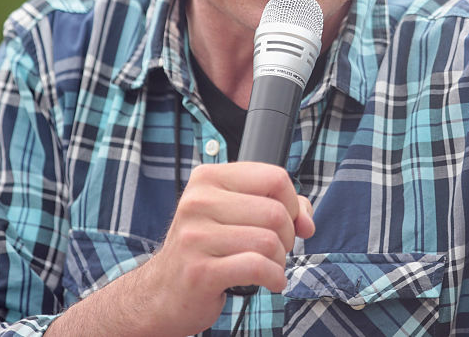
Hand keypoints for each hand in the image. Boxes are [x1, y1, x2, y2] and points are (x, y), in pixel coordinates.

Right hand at [127, 162, 314, 335]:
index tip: (289, 222)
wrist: (162, 292)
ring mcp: (195, 237)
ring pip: (269, 241)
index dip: (292, 203)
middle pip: (276, 212)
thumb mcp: (234, 214)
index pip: (275, 177)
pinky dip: (275, 278)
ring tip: (268, 266)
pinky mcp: (200, 271)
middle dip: (287, 237)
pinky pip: (258, 267)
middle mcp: (198, 202)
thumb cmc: (205, 249)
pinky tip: (270, 281)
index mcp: (208, 178)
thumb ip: (277, 206)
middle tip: (274, 250)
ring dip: (280, 260)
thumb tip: (307, 222)